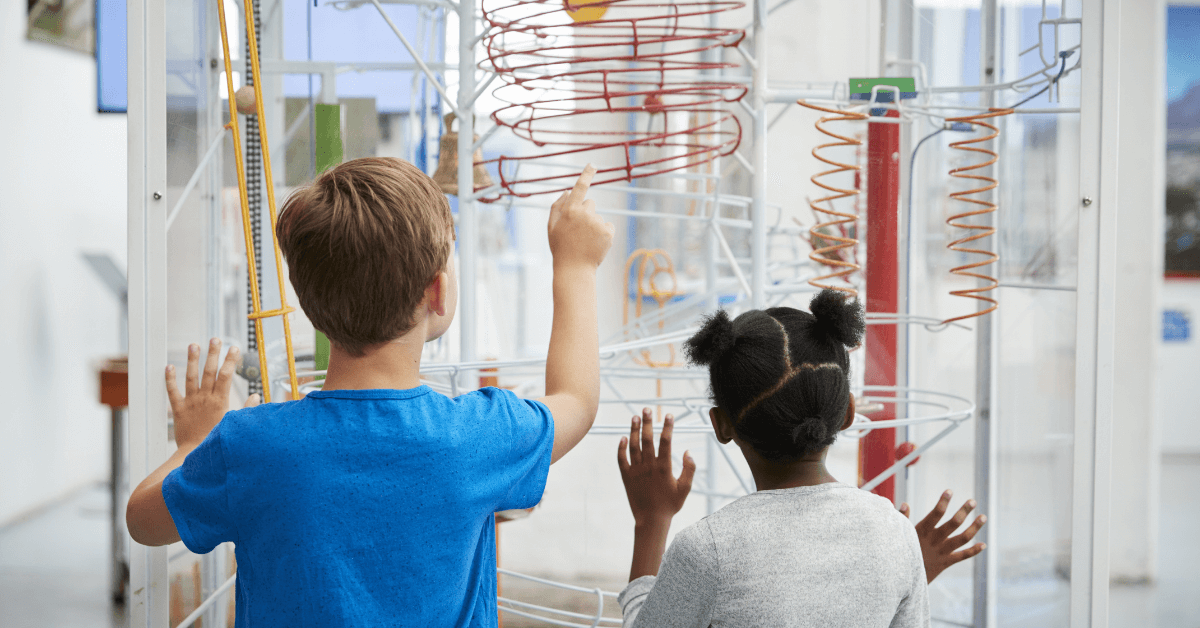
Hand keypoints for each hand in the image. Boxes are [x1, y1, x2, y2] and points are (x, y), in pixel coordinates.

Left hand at [166, 339, 255, 448]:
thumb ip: (246, 409)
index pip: (226, 375)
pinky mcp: (178, 409)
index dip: (230, 360)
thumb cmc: (218, 440)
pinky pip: (172, 392)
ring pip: (191, 377)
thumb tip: (255, 396)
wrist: (196, 454)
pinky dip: (170, 379)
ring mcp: (191, 402)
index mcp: (220, 401)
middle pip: (209, 372)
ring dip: (192, 360)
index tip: (234, 348)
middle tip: (215, 339)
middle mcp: (205, 398)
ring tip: (194, 345)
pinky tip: (169, 366)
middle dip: (213, 354)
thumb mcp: (235, 423)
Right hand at [547, 164, 613, 268]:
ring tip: (585, 241)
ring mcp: (597, 223)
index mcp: (570, 211)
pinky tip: (595, 243)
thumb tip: (568, 191)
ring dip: (594, 225)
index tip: (593, 164)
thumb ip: (557, 207)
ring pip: (598, 216)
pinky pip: (608, 226)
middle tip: (578, 231)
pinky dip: (604, 233)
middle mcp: (585, 214)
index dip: (586, 175)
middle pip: (590, 204)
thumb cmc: (561, 247)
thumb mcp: (552, 227)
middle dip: (585, 213)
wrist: (574, 269)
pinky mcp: (608, 232)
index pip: (580, 188)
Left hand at [617, 409, 695, 526]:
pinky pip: (621, 459)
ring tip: (634, 417)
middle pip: (647, 439)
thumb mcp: (685, 489)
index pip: (666, 441)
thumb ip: (689, 469)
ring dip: (634, 430)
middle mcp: (649, 467)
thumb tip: (688, 451)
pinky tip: (623, 437)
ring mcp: (636, 471)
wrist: (651, 521)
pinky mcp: (626, 477)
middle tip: (647, 409)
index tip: (668, 415)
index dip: (667, 427)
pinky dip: (621, 447)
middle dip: (648, 422)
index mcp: (664, 468)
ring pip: (633, 446)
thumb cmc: (670, 505)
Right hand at [900, 490, 986, 581]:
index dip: (943, 502)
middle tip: (972, 501)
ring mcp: (942, 552)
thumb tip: (905, 504)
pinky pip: (962, 556)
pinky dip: (973, 551)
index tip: (950, 491)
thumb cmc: (900, 553)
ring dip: (974, 528)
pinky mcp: (946, 562)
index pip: (935, 514)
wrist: (903, 578)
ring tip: (983, 517)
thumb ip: (903, 519)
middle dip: (964, 511)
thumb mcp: (900, 535)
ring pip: (962, 538)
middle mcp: (935, 540)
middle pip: (953, 524)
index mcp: (922, 531)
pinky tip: (984, 545)